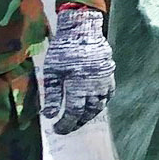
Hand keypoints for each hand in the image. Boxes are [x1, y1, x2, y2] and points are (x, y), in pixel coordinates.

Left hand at [41, 6, 114, 133]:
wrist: (83, 30)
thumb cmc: (64, 50)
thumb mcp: (52, 72)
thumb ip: (52, 95)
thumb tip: (49, 115)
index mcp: (79, 87)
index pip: (74, 114)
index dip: (66, 124)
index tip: (57, 129)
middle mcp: (95, 87)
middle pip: (88, 113)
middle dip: (77, 123)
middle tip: (66, 127)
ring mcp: (104, 81)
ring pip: (99, 106)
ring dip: (89, 115)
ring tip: (78, 119)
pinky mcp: (109, 74)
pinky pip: (108, 95)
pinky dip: (101, 103)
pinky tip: (93, 105)